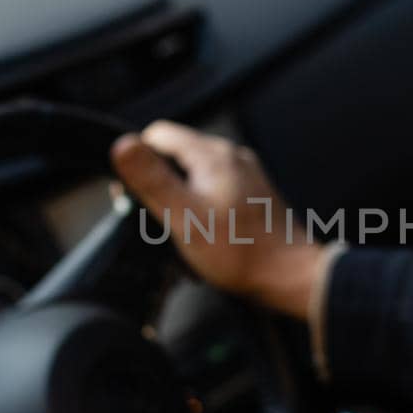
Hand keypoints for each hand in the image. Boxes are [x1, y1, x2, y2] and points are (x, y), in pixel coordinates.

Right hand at [112, 121, 329, 318]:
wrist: (290, 276)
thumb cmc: (239, 252)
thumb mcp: (183, 215)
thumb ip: (151, 178)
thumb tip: (122, 143)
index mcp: (211, 155)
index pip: (158, 135)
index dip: (138, 162)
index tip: (133, 195)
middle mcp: (231, 156)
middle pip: (176, 155)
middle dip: (159, 184)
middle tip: (158, 221)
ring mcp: (245, 175)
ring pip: (195, 175)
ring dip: (181, 200)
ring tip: (183, 233)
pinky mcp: (253, 195)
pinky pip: (214, 191)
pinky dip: (201, 209)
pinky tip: (204, 237)